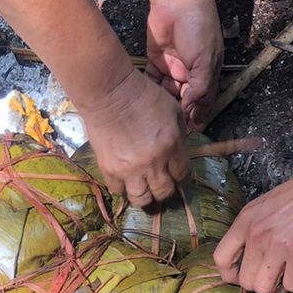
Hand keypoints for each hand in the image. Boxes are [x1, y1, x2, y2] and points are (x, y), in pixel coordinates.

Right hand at [80, 68, 190, 206]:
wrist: (109, 92)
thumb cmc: (142, 94)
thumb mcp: (172, 109)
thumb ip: (179, 134)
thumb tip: (178, 151)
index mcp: (171, 146)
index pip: (183, 176)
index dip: (183, 179)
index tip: (179, 177)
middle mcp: (152, 163)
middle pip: (164, 192)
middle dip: (166, 190)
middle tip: (162, 184)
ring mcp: (129, 169)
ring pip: (142, 199)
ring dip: (146, 196)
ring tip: (144, 189)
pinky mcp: (109, 169)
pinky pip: (118, 191)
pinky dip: (124, 189)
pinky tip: (126, 181)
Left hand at [147, 0, 223, 129]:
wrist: (177, 1)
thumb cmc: (198, 27)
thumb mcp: (205, 61)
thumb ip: (200, 88)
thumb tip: (191, 111)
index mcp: (207, 74)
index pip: (203, 101)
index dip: (197, 117)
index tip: (190, 134)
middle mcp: (190, 73)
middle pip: (183, 100)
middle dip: (178, 115)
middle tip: (169, 131)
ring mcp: (173, 67)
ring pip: (167, 93)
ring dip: (163, 105)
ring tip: (155, 120)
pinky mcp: (156, 61)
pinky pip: (152, 81)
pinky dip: (150, 92)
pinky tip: (145, 104)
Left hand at [213, 152, 292, 292]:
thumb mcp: (269, 206)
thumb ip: (256, 229)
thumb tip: (252, 260)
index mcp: (246, 220)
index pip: (221, 259)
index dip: (232, 275)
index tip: (246, 275)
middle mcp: (256, 233)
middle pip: (244, 281)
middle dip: (262, 284)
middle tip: (278, 275)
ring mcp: (277, 243)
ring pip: (264, 289)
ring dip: (279, 288)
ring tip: (291, 273)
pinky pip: (292, 285)